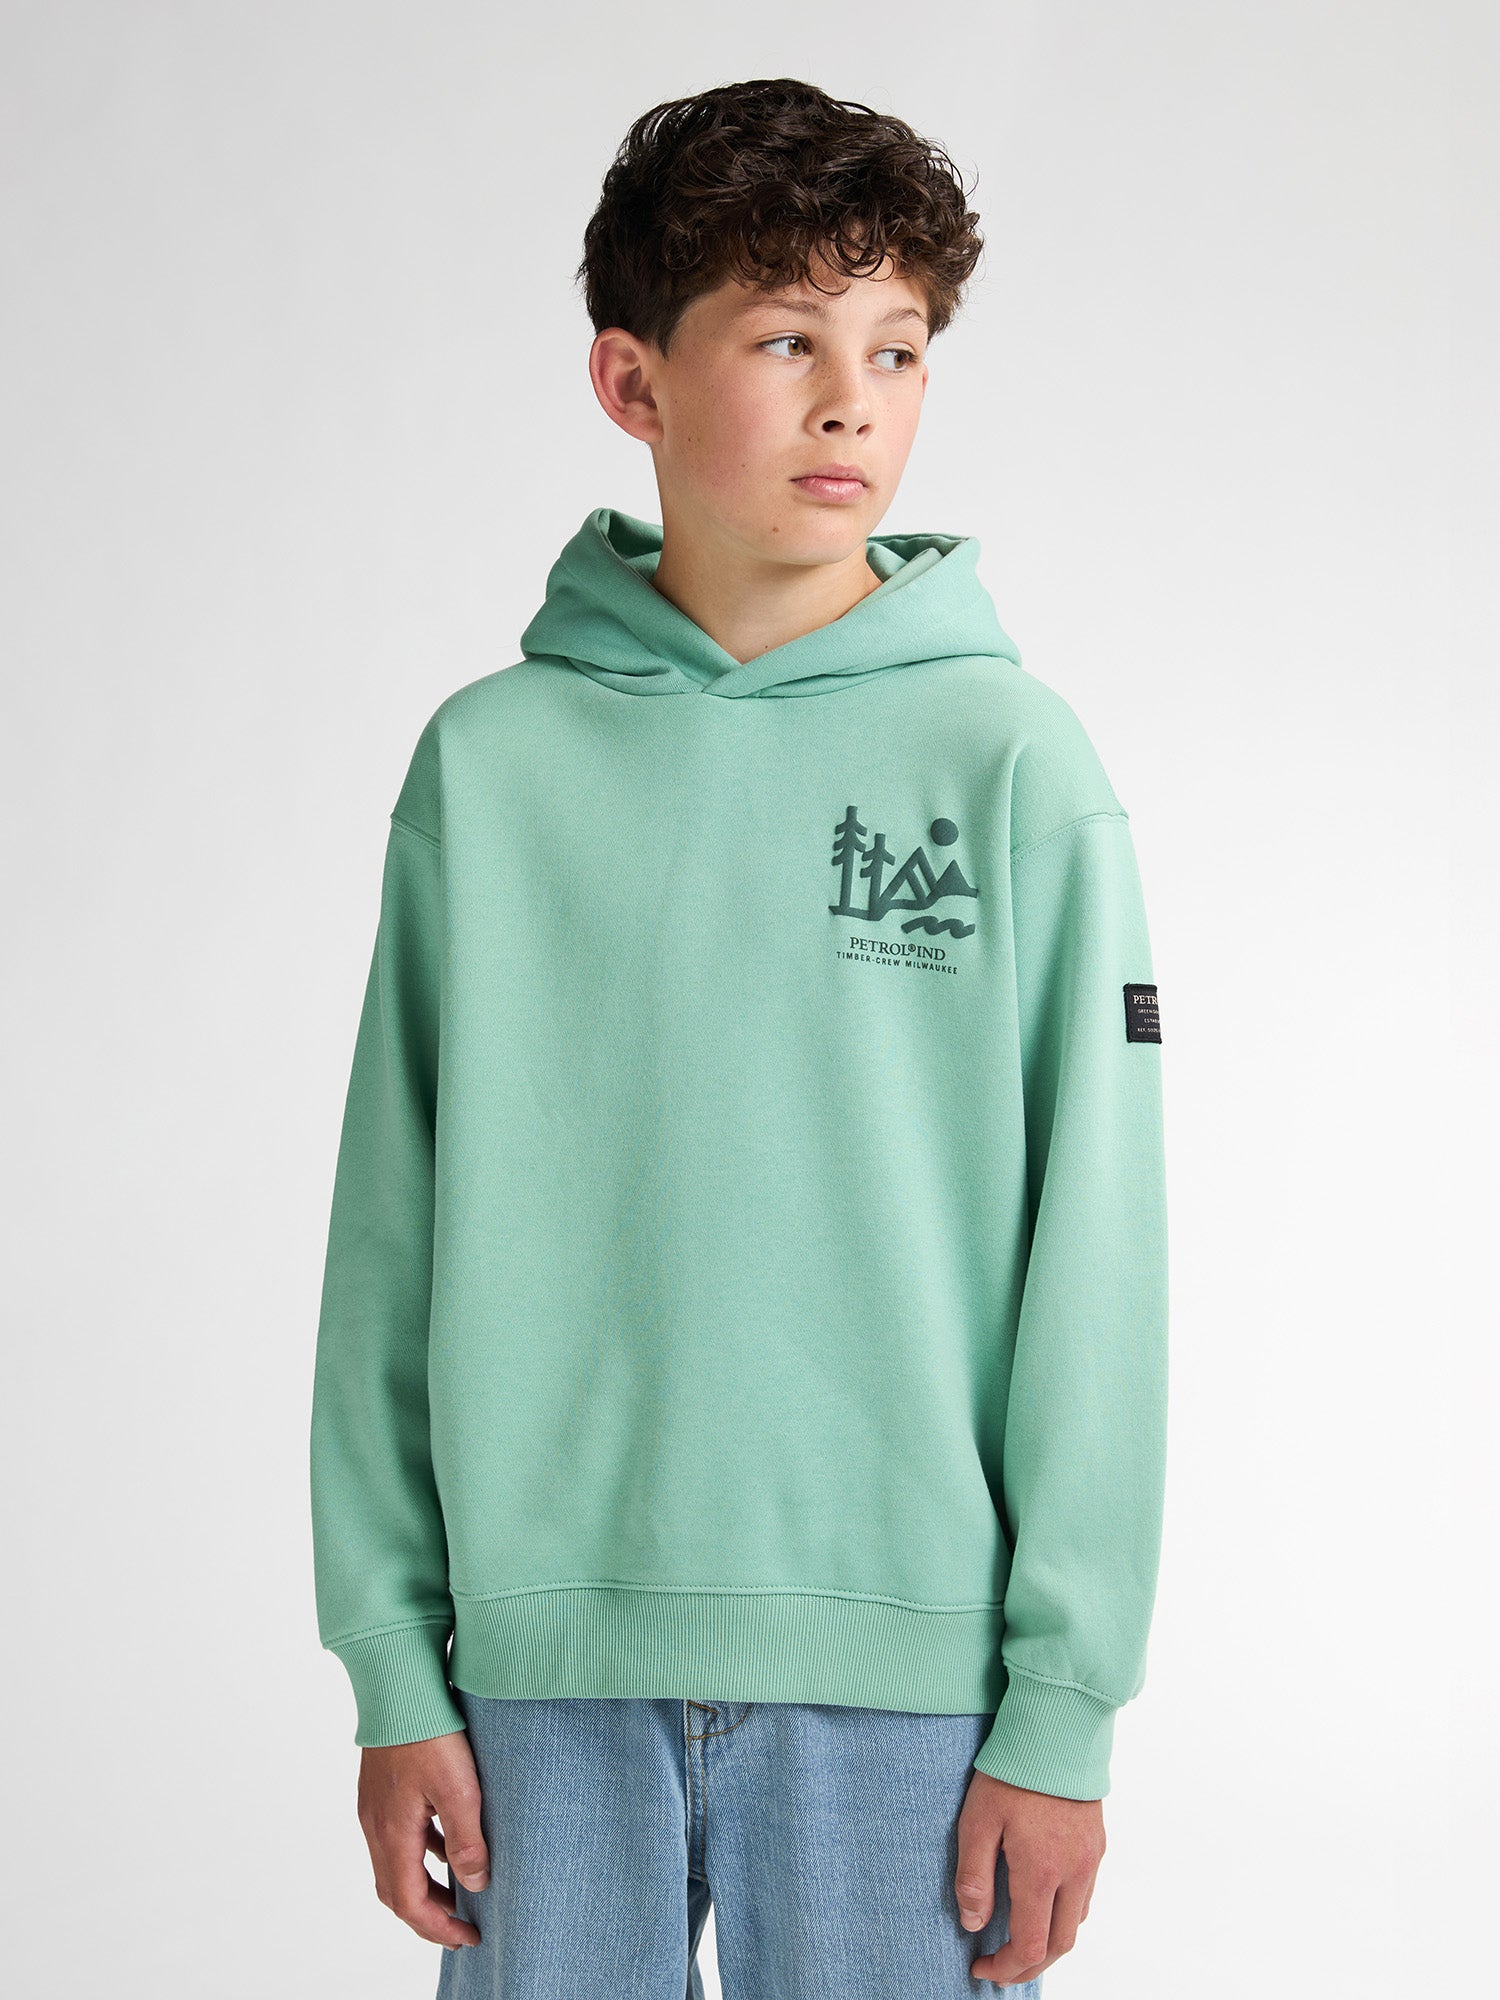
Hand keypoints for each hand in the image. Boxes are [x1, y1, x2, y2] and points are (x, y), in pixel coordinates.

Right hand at [356, 1729, 490, 1948]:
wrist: (399, 1684)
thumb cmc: (429, 1732)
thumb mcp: (459, 1790)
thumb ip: (466, 1840)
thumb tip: (475, 1883)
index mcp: (393, 1834)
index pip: (409, 1904)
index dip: (438, 1928)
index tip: (468, 1937)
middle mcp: (375, 1826)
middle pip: (395, 1891)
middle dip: (428, 1914)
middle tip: (462, 1925)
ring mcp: (375, 1806)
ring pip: (394, 1863)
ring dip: (423, 1884)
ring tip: (458, 1888)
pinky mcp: (381, 1788)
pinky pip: (397, 1836)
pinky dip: (420, 1852)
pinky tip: (444, 1841)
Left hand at [954, 1769, 1105, 1985]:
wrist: (1056, 1728)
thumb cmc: (1013, 1770)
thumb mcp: (977, 1820)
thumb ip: (974, 1876)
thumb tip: (973, 1924)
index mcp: (1041, 1872)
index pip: (1030, 1945)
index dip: (1006, 1968)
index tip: (982, 1968)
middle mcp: (1073, 1873)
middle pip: (1060, 1945)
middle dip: (1030, 1965)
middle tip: (1001, 1966)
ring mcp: (1090, 1859)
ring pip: (1076, 1922)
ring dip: (1050, 1941)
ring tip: (1020, 1939)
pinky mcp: (1097, 1843)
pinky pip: (1086, 1895)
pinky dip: (1065, 1914)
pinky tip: (1044, 1903)